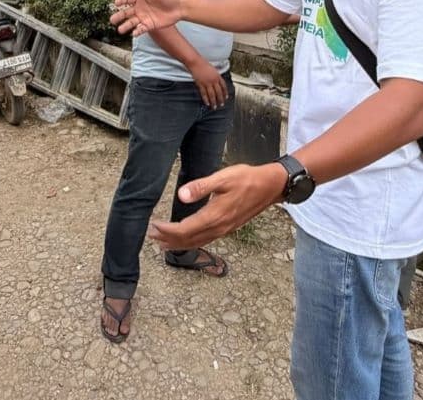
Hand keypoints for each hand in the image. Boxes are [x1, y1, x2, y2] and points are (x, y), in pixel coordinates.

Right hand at [110, 0, 182, 36]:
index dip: (121, 1)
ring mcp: (143, 18)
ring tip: (120, 30)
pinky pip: (141, 29)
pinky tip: (133, 33)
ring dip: (125, 26)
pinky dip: (137, 31)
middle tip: (112, 20)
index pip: (127, 0)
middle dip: (118, 16)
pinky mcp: (149, 25)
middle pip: (126, 13)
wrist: (179, 8)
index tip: (116, 3)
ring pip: (131, 22)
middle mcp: (139, 9)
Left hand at [148, 163, 285, 250]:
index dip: (167, 230)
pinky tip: (186, 240)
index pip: (185, 229)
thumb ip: (201, 186)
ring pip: (197, 243)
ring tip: (162, 243)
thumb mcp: (223, 177)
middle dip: (168, 239)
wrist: (271, 186)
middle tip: (151, 235)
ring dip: (178, 244)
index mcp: (215, 215)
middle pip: (188, 240)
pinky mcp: (228, 228)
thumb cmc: (248, 179)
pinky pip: (205, 240)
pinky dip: (191, 243)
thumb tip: (181, 196)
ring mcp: (224, 230)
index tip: (154, 225)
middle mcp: (219, 227)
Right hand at [190, 61, 227, 109]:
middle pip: (219, 92)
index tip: (226, 97)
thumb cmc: (203, 63)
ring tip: (214, 107)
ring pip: (212, 95)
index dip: (225, 93)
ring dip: (214, 102)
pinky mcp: (201, 84)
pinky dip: (206, 99)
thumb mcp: (212, 69)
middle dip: (220, 99)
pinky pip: (204, 94)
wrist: (195, 62)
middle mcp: (214, 80)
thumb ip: (215, 76)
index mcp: (218, 76)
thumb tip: (217, 82)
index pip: (224, 86)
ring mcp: (207, 83)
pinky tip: (207, 103)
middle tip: (221, 104)